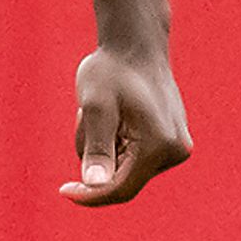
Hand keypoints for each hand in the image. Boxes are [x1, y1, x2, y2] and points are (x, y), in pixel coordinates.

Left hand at [60, 45, 190, 204]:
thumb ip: (97, 146)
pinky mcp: (172, 141)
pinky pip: (134, 156)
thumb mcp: (96, 107)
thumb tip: (95, 183)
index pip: (120, 189)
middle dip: (97, 157)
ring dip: (105, 147)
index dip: (90, 196)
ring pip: (126, 168)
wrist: (136, 44)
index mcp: (159, 145)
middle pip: (122, 179)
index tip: (63, 190)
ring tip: (101, 111)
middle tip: (85, 117)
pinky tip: (116, 114)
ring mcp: (177, 146)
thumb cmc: (112, 70)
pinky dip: (116, 142)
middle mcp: (175, 151)